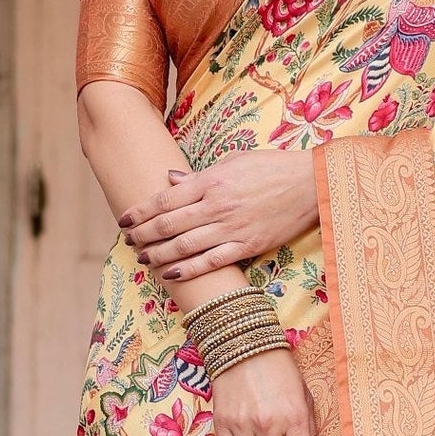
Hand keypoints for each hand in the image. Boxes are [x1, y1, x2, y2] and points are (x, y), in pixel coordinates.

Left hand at [120, 152, 320, 283]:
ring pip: (185, 246)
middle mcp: (217, 206)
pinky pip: (211, 262)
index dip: (140, 211)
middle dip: (144, 234)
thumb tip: (171, 179)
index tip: (124, 219)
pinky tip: (171, 273)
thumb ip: (200, 175)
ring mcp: (231, 228)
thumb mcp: (234, 162)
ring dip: (159, 254)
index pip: (165, 198)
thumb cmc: (272, 168)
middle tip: (129, 241)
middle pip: (169, 224)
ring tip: (143, 258)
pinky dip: (189, 270)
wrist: (310, 184)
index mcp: (212, 181)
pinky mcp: (247, 246)